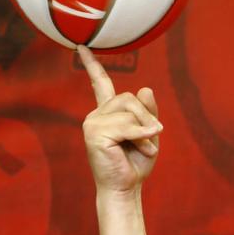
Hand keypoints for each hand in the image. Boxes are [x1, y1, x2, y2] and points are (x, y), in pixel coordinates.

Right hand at [78, 45, 162, 193]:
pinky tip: (144, 146)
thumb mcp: (149, 133)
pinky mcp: (94, 133)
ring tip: (145, 147)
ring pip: (128, 109)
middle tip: (151, 137)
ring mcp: (92, 123)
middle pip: (128, 97)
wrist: (126, 188)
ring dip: (144, 128)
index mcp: (106, 113)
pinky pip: (126, 124)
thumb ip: (147, 111)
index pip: (100, 84)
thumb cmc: (136, 163)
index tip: (82, 47)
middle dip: (145, 116)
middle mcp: (96, 115)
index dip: (92, 65)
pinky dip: (140, 134)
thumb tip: (145, 88)